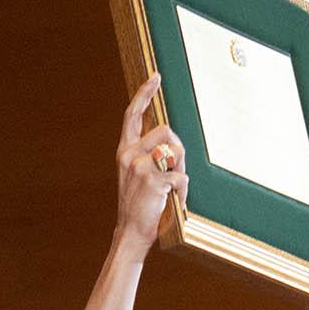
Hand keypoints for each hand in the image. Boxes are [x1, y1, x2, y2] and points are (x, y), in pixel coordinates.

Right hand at [112, 76, 186, 244]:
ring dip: (182, 169)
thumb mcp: (137, 174)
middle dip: (177, 149)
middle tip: (174, 169)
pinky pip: (181, 177)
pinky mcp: (153, 180)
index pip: (132, 114)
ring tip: (172, 188)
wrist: (131, 232)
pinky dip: (183, 191)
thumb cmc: (139, 203)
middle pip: (165, 131)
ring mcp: (140, 167)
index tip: (155, 77)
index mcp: (124, 151)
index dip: (144, 94)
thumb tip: (171, 140)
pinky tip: (174, 201)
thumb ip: (150, 154)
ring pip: (176, 152)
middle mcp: (129, 154)